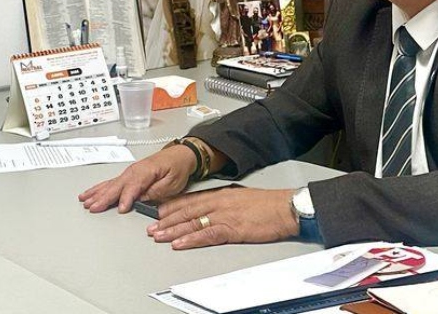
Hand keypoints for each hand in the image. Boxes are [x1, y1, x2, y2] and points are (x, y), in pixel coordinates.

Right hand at [78, 146, 195, 213]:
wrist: (181, 154)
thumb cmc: (178, 167)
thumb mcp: (173, 182)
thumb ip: (156, 191)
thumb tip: (141, 199)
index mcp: (147, 171)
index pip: (134, 186)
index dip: (126, 198)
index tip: (120, 209)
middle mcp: (135, 170)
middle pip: (117, 185)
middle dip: (104, 197)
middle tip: (93, 207)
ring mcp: (130, 172)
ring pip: (111, 184)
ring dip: (98, 193)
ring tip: (86, 202)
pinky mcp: (129, 175)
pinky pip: (111, 182)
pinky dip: (100, 188)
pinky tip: (91, 193)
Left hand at [147, 186, 298, 249]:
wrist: (286, 208)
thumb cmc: (269, 204)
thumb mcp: (243, 197)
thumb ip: (225, 202)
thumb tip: (212, 209)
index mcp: (222, 193)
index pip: (192, 199)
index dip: (172, 206)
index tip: (158, 212)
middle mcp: (220, 202)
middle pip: (187, 211)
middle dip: (166, 220)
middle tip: (151, 227)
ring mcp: (225, 215)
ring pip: (192, 223)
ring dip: (173, 230)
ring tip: (158, 236)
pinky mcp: (232, 229)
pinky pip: (207, 235)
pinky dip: (191, 240)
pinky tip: (179, 243)